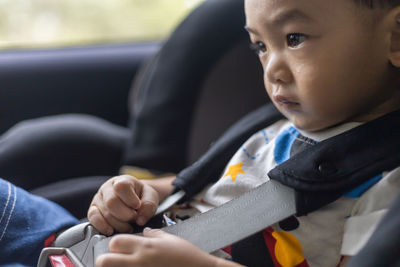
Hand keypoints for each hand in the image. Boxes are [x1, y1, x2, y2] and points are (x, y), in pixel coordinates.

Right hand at [88, 175, 158, 234]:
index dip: (130, 199)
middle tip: (134, 219)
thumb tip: (140, 219)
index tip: (137, 206)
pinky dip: (102, 227)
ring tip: (128, 227)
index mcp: (122, 181)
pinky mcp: (93, 211)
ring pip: (104, 213)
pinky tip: (111, 230)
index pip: (121, 187)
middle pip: (111, 202)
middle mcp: (107, 188)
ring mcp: (98, 199)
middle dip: (125, 215)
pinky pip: (93, 219)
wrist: (133, 199)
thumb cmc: (141, 196)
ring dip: (118, 224)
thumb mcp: (151, 197)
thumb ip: (149, 205)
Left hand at [95, 228, 219, 266]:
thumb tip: (146, 232)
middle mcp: (139, 262)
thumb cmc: (187, 256)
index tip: (119, 246)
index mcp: (145, 247)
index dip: (115, 243)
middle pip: (105, 261)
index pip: (115, 242)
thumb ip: (155, 234)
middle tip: (111, 260)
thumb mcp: (171, 239)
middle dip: (105, 260)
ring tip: (121, 266)